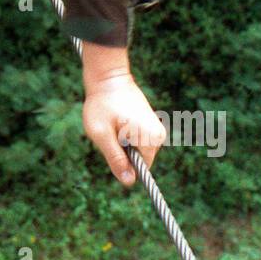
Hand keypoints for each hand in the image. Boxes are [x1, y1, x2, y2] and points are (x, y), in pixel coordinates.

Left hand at [81, 46, 165, 185]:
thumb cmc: (101, 104)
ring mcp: (156, 129)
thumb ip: (115, 159)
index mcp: (151, 138)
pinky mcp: (151, 124)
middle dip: (121, 151)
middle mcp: (159, 135)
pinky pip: (137, 141)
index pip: (140, 168)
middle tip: (110, 130)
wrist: (108, 77)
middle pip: (138, 159)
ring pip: (136, 150)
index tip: (111, 141)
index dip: (121, 161)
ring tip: (113, 123)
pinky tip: (117, 120)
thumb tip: (129, 181)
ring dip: (121, 143)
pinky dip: (124, 135)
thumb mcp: (101, 134)